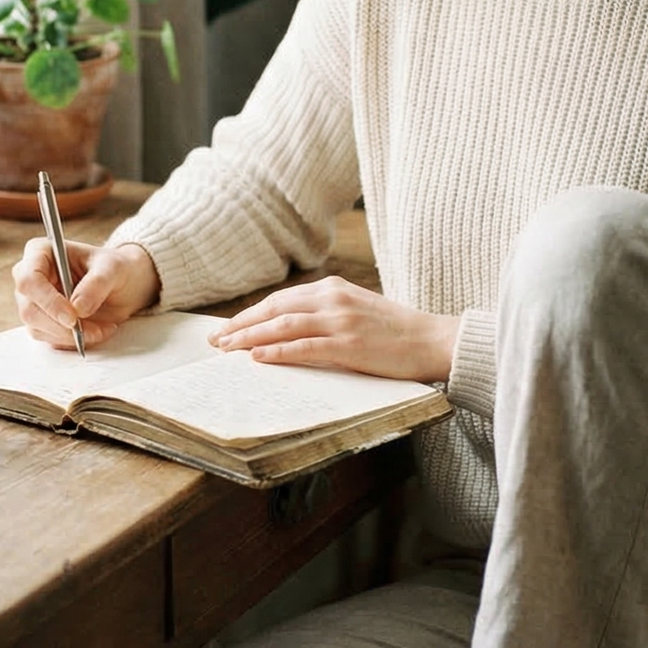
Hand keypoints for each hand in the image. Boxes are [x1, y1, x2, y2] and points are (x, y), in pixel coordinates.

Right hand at [12, 237, 159, 349]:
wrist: (123, 285)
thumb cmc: (113, 268)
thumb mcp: (112, 269)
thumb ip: (96, 284)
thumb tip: (77, 308)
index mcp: (41, 252)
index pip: (29, 279)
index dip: (48, 301)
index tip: (72, 317)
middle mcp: (31, 276)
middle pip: (29, 308)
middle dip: (62, 325)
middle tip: (93, 329)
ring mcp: (34, 301)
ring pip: (37, 327)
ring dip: (70, 335)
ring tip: (101, 328)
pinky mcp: (42, 322)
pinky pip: (49, 338)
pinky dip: (73, 340)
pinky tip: (95, 331)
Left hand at [208, 277, 457, 383]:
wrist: (432, 339)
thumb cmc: (395, 331)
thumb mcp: (356, 309)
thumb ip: (326, 312)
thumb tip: (290, 326)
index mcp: (333, 288)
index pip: (280, 299)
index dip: (250, 314)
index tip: (228, 327)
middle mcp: (332, 299)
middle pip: (274, 309)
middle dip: (241, 324)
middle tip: (215, 340)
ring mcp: (340, 321)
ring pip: (282, 326)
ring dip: (250, 338)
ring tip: (227, 349)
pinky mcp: (349, 344)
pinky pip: (304, 347)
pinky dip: (277, 352)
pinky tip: (258, 358)